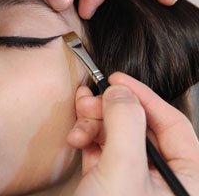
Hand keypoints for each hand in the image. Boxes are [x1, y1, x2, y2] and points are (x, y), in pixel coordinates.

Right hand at [67, 72, 198, 194]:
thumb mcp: (123, 169)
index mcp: (186, 178)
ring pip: (117, 136)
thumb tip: (120, 92)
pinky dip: (87, 139)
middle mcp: (162, 177)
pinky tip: (76, 137)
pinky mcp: (110, 181)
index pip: (172, 123)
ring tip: (78, 126)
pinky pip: (102, 149)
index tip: (117, 80)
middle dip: (109, 111)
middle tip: (89, 103)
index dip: (143, 96)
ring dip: (93, 125)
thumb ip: (125, 125)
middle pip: (139, 127)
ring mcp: (135, 179)